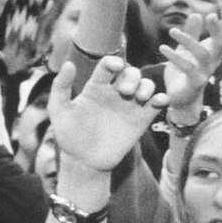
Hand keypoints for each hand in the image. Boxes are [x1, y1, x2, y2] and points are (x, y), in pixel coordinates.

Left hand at [47, 57, 166, 172]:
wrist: (84, 160)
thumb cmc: (69, 135)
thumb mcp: (59, 110)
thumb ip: (61, 87)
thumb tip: (67, 63)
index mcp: (96, 87)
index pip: (108, 65)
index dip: (114, 61)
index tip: (115, 67)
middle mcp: (114, 93)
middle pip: (131, 72)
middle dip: (132, 76)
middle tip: (125, 91)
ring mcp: (129, 105)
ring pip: (146, 85)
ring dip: (147, 86)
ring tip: (140, 98)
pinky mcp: (141, 119)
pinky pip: (157, 104)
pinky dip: (162, 98)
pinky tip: (159, 101)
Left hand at [160, 14, 221, 112]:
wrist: (180, 98)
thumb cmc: (184, 72)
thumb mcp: (185, 50)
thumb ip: (191, 33)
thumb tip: (196, 14)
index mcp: (213, 53)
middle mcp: (213, 62)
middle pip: (221, 44)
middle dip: (217, 29)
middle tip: (211, 15)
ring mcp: (205, 72)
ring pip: (203, 54)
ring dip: (189, 40)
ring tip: (172, 30)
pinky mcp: (194, 82)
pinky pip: (188, 68)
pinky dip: (175, 57)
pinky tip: (163, 48)